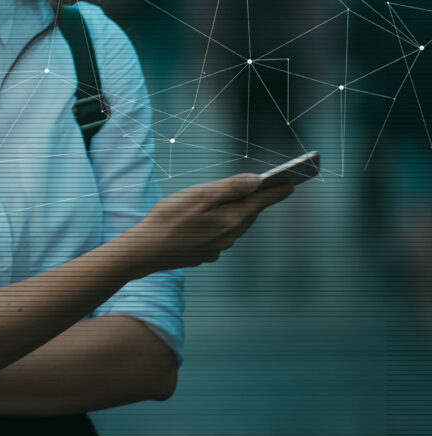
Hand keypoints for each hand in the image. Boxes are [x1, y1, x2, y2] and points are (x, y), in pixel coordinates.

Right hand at [123, 173, 294, 273]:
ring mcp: (216, 248)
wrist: (144, 252)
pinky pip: (216, 237)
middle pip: (248, 214)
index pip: (261, 201)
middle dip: (255, 201)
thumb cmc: (168, 220)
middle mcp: (229, 237)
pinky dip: (217, 226)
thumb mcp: (199, 196)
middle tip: (265, 188)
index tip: (291, 184)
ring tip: (235, 201)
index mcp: (232, 219)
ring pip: (232, 226)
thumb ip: (230, 187)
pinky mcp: (202, 254)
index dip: (276, 191)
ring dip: (235, 214)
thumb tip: (257, 181)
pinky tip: (205, 221)